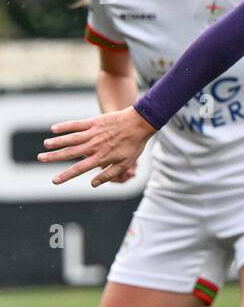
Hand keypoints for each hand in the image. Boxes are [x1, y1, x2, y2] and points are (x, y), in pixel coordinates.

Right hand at [38, 107, 154, 186]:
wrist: (139, 124)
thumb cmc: (133, 145)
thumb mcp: (125, 164)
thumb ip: (108, 175)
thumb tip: (92, 184)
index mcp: (101, 158)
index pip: (79, 169)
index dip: (65, 175)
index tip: (54, 180)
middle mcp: (94, 146)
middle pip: (70, 153)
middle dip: (54, 157)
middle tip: (40, 159)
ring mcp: (93, 133)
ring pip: (71, 138)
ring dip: (57, 142)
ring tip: (45, 145)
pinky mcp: (94, 122)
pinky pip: (76, 124)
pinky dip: (65, 126)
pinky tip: (54, 128)